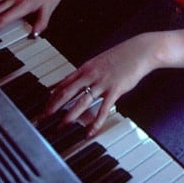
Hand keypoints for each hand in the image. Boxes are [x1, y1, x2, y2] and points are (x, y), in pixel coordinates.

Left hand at [43, 33, 157, 134]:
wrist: (140, 50)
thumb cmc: (122, 56)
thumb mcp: (100, 61)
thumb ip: (88, 72)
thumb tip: (76, 82)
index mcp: (86, 68)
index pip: (63, 84)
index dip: (51, 97)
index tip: (43, 107)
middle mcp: (91, 75)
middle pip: (67, 93)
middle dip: (53, 107)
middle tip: (43, 119)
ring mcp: (102, 82)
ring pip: (82, 101)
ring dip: (70, 116)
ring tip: (61, 126)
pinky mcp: (115, 90)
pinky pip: (103, 109)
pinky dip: (95, 122)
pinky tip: (89, 132)